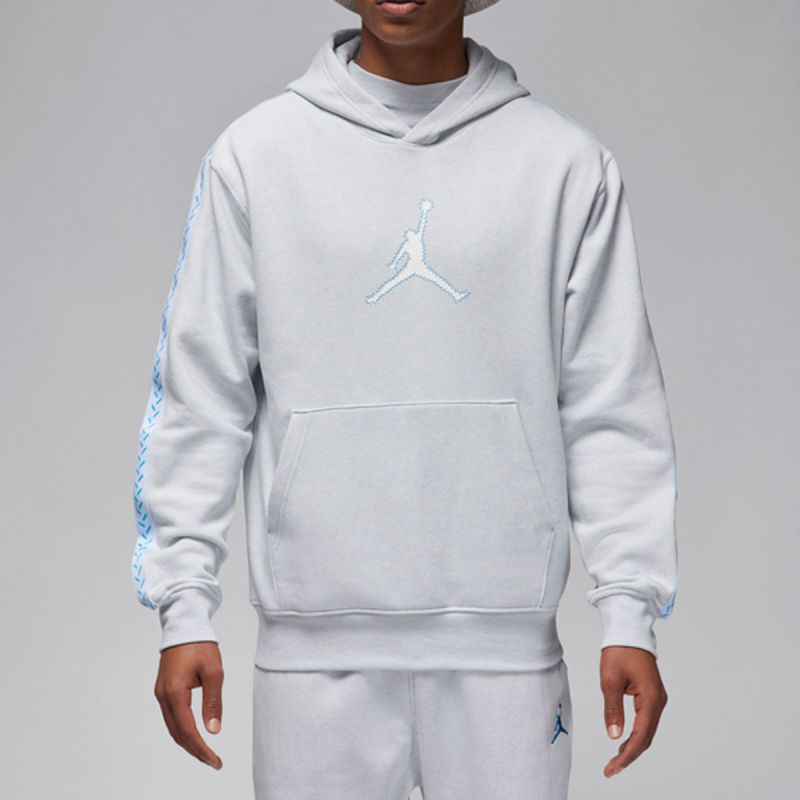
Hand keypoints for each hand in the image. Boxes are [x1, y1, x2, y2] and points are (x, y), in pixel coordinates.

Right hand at [154, 641, 223, 769]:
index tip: (215, 761)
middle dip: (195, 750)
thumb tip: (214, 730)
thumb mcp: (213, 672)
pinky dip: (182, 730)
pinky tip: (194, 734)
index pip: (188, 731)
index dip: (201, 749)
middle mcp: (163, 696)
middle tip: (213, 761)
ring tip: (206, 753)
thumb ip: (213, 702)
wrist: (184, 625)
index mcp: (175, 693)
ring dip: (188, 742)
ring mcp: (161, 693)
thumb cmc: (200, 645)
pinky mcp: (163, 689)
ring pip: (172, 727)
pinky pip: (171, 717)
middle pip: (177, 733)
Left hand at [599, 645, 667, 777]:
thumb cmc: (619, 651)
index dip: (627, 755)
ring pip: (647, 731)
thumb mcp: (610, 680)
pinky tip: (624, 741)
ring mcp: (657, 698)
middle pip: (647, 737)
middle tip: (611, 768)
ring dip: (633, 746)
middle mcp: (659, 701)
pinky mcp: (652, 695)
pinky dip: (636, 734)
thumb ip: (612, 709)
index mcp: (651, 699)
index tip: (612, 767)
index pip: (641, 736)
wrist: (629, 631)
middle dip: (630, 755)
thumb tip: (614, 735)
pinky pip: (646, 721)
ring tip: (616, 759)